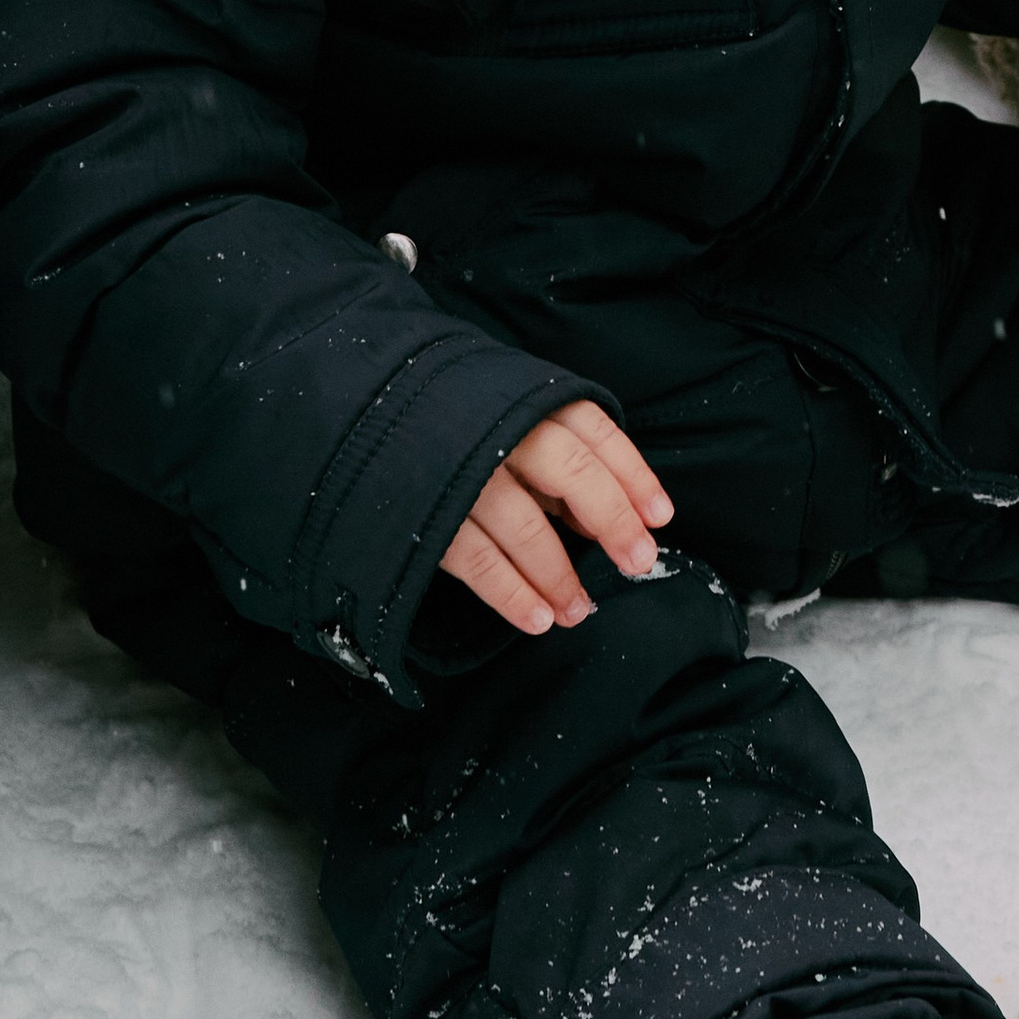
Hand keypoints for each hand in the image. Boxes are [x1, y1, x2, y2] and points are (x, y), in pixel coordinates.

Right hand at [440, 400, 671, 635]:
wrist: (358, 408)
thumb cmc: (452, 421)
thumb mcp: (508, 420)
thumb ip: (553, 459)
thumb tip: (596, 519)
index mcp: (525, 399)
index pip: (594, 432)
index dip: (633, 474)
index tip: (661, 517)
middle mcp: (498, 428)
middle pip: (571, 472)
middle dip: (611, 520)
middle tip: (639, 562)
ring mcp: (459, 470)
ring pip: (524, 525)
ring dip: (558, 574)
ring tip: (579, 610)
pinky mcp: (423, 511)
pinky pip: (474, 558)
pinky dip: (509, 592)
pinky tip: (536, 618)